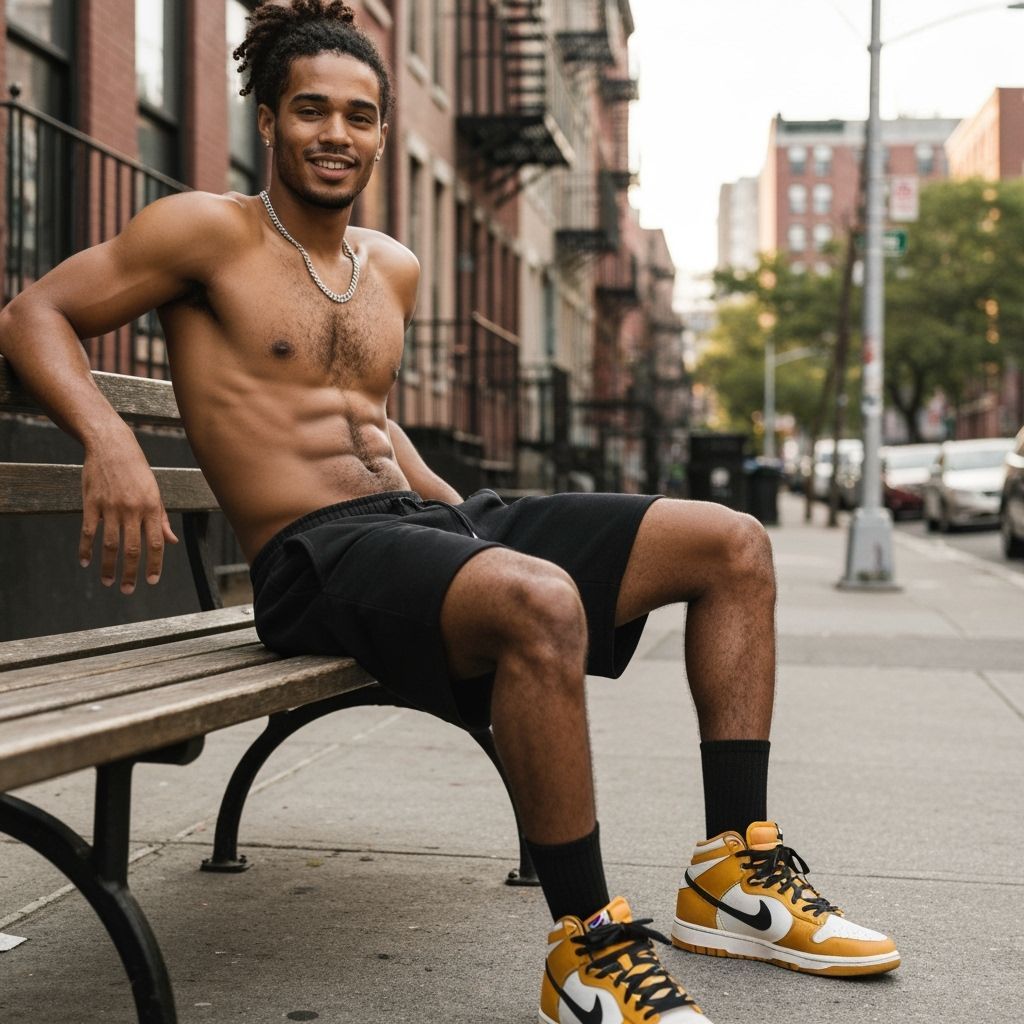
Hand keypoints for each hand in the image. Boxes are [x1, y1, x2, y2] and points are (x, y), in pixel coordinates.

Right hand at [79, 441, 178, 593]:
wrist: (111, 445)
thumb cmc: (137, 470)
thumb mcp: (155, 491)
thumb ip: (162, 518)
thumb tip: (171, 542)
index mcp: (152, 507)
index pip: (156, 542)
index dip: (154, 564)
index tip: (151, 581)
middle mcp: (133, 509)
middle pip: (133, 548)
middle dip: (131, 572)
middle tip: (128, 590)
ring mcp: (111, 506)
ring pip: (110, 544)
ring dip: (108, 566)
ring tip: (108, 581)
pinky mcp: (91, 503)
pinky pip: (88, 531)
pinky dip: (86, 548)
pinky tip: (85, 562)